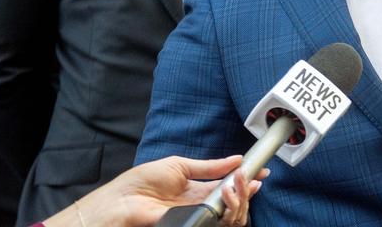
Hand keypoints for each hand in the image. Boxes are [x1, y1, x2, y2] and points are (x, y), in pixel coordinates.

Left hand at [45, 155, 267, 226]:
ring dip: (239, 198)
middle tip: (256, 178)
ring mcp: (195, 214)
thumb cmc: (142, 181)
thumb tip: (234, 159)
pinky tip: (231, 198)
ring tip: (245, 184)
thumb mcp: (180, 165)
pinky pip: (212, 219)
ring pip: (226, 211)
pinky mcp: (190, 222)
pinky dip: (225, 210)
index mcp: (194, 187)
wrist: (122, 201)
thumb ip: (208, 166)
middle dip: (246, 188)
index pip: (224, 183)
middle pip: (229, 198)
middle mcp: (197, 202)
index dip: (242, 178)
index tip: (259, 171)